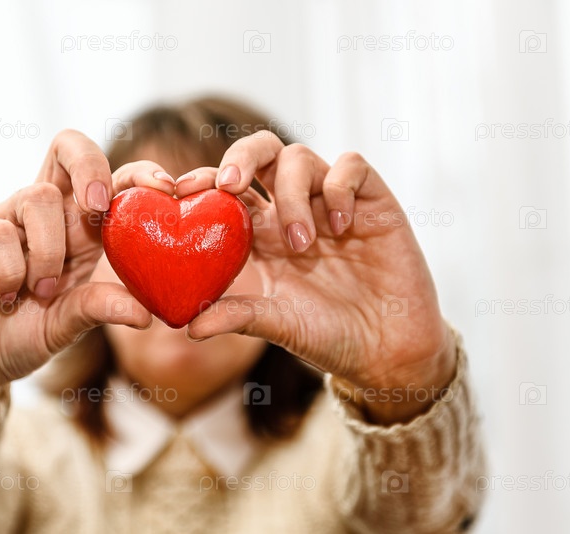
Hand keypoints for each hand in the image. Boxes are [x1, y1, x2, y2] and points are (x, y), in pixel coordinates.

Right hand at [0, 130, 155, 427]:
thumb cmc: (23, 337)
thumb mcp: (67, 326)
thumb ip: (99, 310)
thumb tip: (145, 314)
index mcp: (80, 231)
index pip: (111, 180)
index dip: (139, 172)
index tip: (166, 189)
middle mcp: (46, 216)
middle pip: (68, 149)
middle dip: (90, 166)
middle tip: (97, 210)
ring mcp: (6, 219)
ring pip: (38, 199)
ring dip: (47, 253)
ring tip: (41, 294)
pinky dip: (11, 272)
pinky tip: (6, 298)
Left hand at [177, 132, 456, 423]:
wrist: (386, 351)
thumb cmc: (328, 336)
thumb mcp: (277, 325)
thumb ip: (237, 317)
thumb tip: (188, 325)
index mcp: (263, 233)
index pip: (230, 188)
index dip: (206, 179)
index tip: (183, 190)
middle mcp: (294, 209)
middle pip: (262, 152)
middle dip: (242, 157)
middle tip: (231, 186)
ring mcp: (332, 202)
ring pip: (300, 157)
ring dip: (293, 193)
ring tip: (302, 243)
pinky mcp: (373, 202)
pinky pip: (352, 166)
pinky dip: (339, 187)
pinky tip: (340, 225)